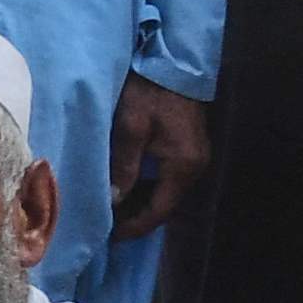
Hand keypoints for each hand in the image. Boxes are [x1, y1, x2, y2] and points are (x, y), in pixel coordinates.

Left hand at [108, 78, 212, 238]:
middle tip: (107, 226)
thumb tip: (114, 201)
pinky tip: (127, 189)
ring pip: (166, 194)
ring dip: (142, 204)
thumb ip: (123, 166)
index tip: (111, 236)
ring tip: (113, 211)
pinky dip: (148, 189)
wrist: (173, 65)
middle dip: (137, 218)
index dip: (136, 226)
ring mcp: (194, 158)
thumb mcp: (130, 128)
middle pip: (165, 206)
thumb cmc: (150, 94)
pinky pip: (167, 180)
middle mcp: (195, 167)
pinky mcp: (188, 150)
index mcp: (183, 166)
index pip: (160, 210)